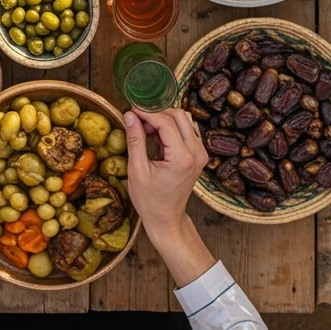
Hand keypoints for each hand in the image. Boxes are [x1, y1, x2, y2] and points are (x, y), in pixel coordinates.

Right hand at [125, 107, 205, 239]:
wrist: (166, 219)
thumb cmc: (149, 200)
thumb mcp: (137, 170)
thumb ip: (135, 140)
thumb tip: (130, 115)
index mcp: (182, 158)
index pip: (166, 123)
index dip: (147, 113)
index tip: (131, 110)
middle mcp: (196, 153)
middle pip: (179, 116)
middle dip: (157, 114)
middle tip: (139, 122)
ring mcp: (200, 153)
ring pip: (184, 120)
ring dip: (165, 120)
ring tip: (147, 132)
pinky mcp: (199, 154)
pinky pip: (187, 130)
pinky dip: (171, 128)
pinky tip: (157, 138)